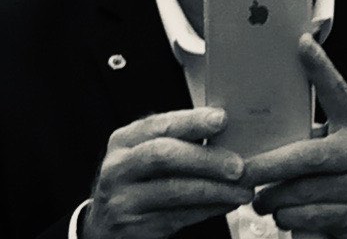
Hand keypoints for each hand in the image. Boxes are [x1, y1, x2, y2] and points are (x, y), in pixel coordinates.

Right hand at [82, 107, 253, 238]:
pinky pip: (178, 217)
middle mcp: (119, 168)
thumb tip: (222, 127)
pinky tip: (226, 204)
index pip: (159, 125)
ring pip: (174, 191)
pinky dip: (207, 210)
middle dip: (206, 158)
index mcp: (124, 140)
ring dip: (215, 190)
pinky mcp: (135, 228)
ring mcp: (123, 200)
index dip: (192, 121)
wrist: (104, 226)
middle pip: (164, 156)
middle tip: (238, 165)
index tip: (221, 119)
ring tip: (241, 189)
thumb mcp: (144, 152)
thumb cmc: (136, 180)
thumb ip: (175, 140)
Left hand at [245, 34, 346, 238]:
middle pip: (306, 157)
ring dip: (276, 201)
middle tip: (243, 172)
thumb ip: (315, 131)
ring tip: (263, 200)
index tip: (302, 42)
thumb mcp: (344, 142)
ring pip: (304, 195)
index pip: (337, 91)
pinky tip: (286, 216)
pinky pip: (312, 221)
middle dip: (267, 167)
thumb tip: (268, 116)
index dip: (320, 67)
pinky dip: (292, 221)